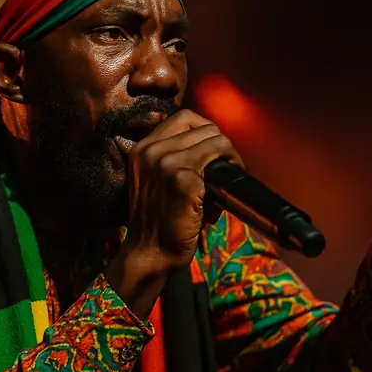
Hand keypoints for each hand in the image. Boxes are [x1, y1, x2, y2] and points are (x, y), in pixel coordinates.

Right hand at [120, 109, 243, 269]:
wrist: (149, 253)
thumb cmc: (157, 220)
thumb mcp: (153, 180)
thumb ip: (171, 157)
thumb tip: (211, 143)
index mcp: (142, 147)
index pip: (184, 118)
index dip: (206, 131)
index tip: (214, 152)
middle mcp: (151, 150)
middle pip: (205, 128)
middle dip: (222, 147)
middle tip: (226, 170)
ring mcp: (166, 163)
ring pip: (217, 141)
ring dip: (229, 159)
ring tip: (225, 183)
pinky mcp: (184, 181)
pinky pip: (219, 165)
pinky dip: (226, 180)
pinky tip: (219, 200)